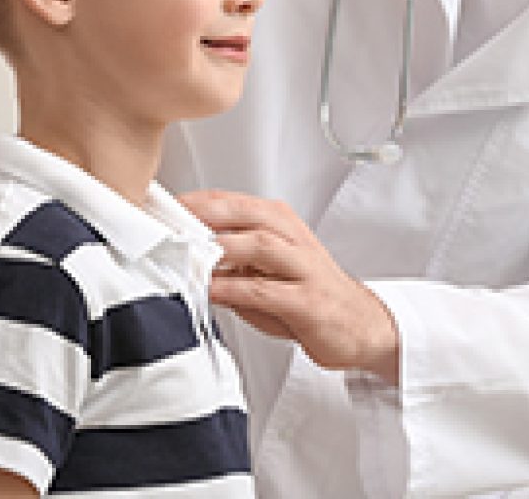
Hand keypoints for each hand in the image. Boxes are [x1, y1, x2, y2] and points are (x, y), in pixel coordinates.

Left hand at [180, 190, 401, 384]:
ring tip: (190, 252)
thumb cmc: (312, 296)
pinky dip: (235, 288)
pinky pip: (267, 290)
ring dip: (222, 246)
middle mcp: (294, 240)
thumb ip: (231, 262)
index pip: (235, 203)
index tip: (165, 206)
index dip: (198, 201)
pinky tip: (212, 291)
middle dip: (206, 212)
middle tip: (172, 219)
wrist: (363, 325)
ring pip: (261, 243)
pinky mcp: (308, 301)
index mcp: (282, 225)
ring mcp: (303, 269)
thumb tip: (187, 257)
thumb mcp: (268, 271)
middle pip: (247, 213)